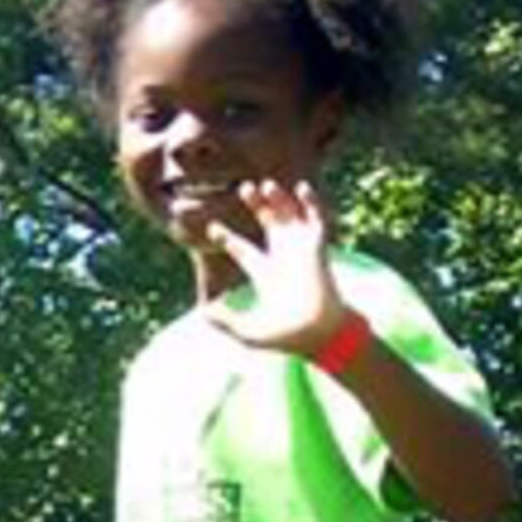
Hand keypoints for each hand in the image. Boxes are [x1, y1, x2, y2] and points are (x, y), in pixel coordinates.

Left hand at [198, 177, 356, 361]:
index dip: (228, 238)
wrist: (317, 334)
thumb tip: (202, 313)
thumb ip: (225, 322)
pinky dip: (312, 204)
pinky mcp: (318, 249)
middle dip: (257, 206)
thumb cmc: (287, 337)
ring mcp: (302, 252)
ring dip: (280, 200)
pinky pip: (317, 220)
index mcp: (266, 275)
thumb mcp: (248, 332)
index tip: (211, 227)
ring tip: (264, 184)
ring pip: (291, 217)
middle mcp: (284, 259)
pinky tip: (301, 188)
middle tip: (243, 188)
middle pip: (269, 224)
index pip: (244, 251)